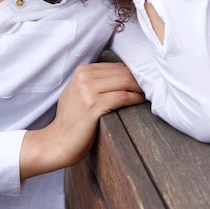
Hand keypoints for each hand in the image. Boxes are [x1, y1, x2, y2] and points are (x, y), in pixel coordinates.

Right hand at [20, 62, 144, 179]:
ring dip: (140, 88)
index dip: (133, 72)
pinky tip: (141, 101)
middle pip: (122, 72)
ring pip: (124, 82)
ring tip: (149, 93)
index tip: (145, 79)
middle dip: (140, 78)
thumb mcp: (77, 93)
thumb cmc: (70, 120)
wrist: (57, 142)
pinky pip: (122, 97)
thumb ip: (93, 82)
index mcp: (81, 71)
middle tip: (153, 86)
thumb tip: (120, 77)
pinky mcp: (93, 106)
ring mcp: (88, 90)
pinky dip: (135, 98)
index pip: (116, 66)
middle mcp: (84, 77)